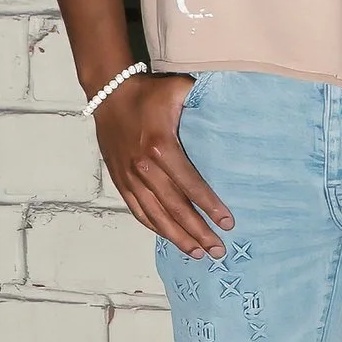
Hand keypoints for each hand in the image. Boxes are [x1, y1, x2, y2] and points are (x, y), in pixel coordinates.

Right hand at [96, 75, 232, 260]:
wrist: (109, 92)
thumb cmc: (149, 92)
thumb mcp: (178, 88)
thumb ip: (203, 98)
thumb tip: (233, 103)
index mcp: (161, 146)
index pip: (190, 185)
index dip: (209, 206)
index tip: (228, 224)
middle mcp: (144, 167)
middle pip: (175, 207)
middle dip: (198, 231)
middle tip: (218, 250)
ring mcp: (130, 177)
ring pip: (155, 215)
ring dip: (177, 237)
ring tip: (197, 254)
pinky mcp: (120, 181)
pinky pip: (138, 210)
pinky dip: (154, 227)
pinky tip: (169, 237)